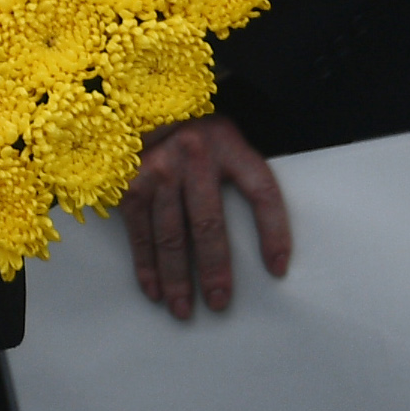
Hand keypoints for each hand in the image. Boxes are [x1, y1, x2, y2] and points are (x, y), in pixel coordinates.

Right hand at [120, 115, 290, 319]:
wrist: (142, 100)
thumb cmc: (195, 128)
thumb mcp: (227, 136)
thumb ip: (241, 171)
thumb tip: (267, 235)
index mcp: (229, 142)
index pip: (261, 191)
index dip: (273, 232)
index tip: (279, 268)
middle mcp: (193, 155)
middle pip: (209, 223)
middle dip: (216, 269)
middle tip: (219, 303)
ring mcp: (158, 170)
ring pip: (171, 236)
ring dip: (178, 279)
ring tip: (184, 310)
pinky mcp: (130, 184)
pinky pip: (140, 234)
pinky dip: (146, 267)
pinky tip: (155, 291)